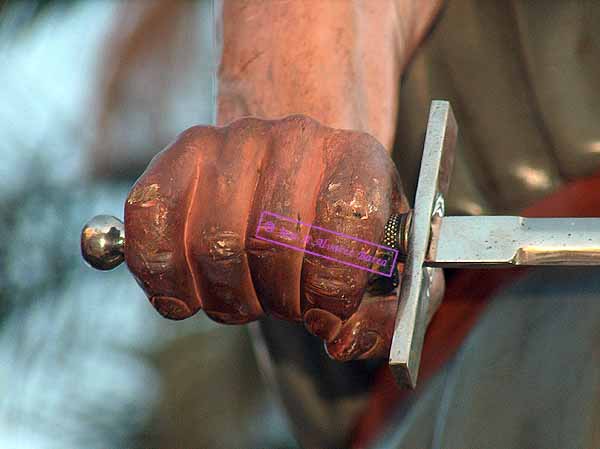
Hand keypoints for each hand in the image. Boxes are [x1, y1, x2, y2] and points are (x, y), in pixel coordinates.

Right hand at [125, 115, 418, 359]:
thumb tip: (339, 342)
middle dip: (278, 301)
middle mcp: (295, 137)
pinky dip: (163, 276)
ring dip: (228, 298)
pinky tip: (186, 293)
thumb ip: (376, 313)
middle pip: (273, 244)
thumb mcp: (376, 260)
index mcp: (357, 159)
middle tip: (282, 304)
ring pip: (215, 246)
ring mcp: (231, 141)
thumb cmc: (333, 222)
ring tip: (244, 295)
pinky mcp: (177, 156)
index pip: (347, 223)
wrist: (293, 162)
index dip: (333, 288)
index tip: (325, 313)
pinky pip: (151, 224)